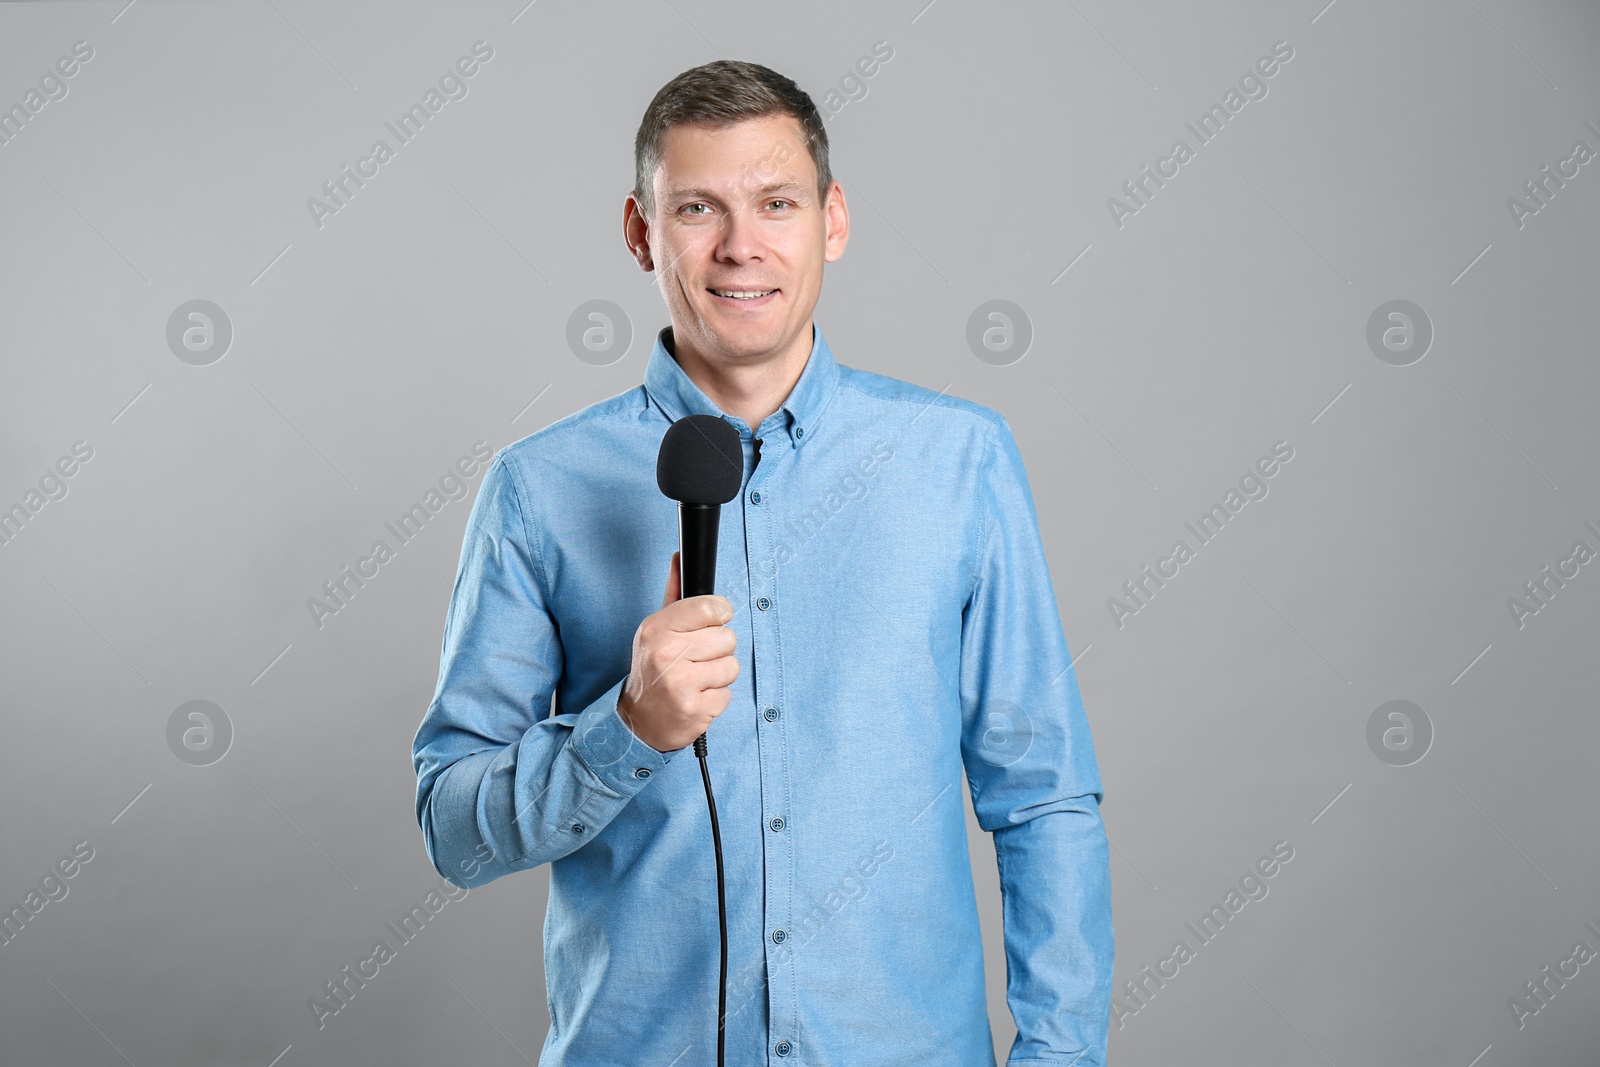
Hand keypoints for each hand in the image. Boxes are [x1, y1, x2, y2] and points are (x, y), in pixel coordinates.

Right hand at [617, 551, 738, 751]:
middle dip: (717, 650)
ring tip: (696, 679)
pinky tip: (696, 697)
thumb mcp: (656, 630)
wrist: (637, 721)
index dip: (719, 615)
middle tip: (696, 659)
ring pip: (731, 666)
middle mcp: (667, 653)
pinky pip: (728, 695)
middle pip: (728, 638)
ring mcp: (680, 683)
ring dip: (718, 675)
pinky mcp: (694, 709)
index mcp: (657, 628)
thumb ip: (674, 594)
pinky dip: (715, 699)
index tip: (712, 623)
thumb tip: (678, 557)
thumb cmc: (652, 670)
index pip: (711, 607)